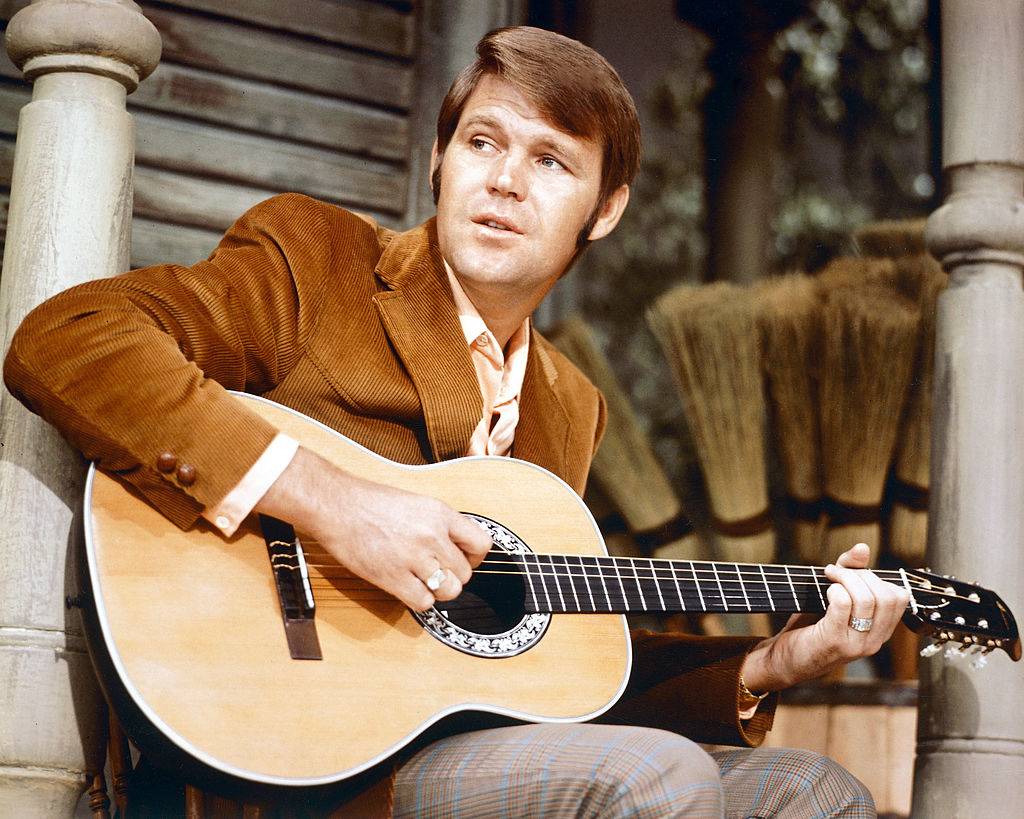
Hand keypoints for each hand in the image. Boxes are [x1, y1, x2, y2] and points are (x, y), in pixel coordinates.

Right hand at [255, 447, 492, 610]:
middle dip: (453, 576)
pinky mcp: (393, 577)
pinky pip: (423, 602)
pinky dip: (419, 600)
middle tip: (436, 572)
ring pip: (449, 591)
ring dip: (439, 591)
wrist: (337, 505)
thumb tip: (456, 547)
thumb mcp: (416, 503)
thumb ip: (438, 524)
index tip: (464, 560)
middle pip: (464, 573)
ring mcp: (413, 557)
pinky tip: (408, 588)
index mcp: (440, 513)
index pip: (481, 543)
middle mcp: (432, 535)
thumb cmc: (370, 502)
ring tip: (423, 581)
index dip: (475, 558)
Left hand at [740, 543, 909, 691]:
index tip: (852, 573)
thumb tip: (862, 548)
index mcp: (880, 631)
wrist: (784, 660)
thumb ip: (850, 573)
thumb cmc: (810, 627)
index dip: (877, 577)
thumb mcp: (834, 598)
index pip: (899, 598)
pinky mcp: (835, 642)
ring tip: (829, 577)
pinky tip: (825, 591)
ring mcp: (857, 644)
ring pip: (867, 599)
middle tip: (837, 572)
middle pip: (888, 597)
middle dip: (861, 575)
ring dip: (846, 579)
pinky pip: (844, 604)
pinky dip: (835, 590)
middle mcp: (874, 640)